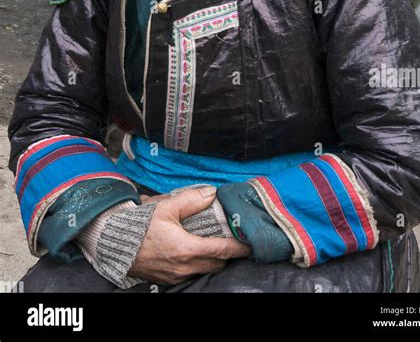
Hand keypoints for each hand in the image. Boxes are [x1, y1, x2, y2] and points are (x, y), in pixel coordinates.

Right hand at [129, 186, 250, 284]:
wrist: (115, 244)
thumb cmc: (140, 226)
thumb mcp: (166, 207)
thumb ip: (191, 200)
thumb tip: (211, 193)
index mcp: (186, 249)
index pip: (222, 250)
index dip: (239, 247)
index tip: (250, 243)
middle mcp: (184, 267)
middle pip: (217, 264)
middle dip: (227, 254)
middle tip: (233, 240)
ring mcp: (176, 276)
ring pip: (205, 271)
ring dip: (213, 260)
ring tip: (216, 244)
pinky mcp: (168, 279)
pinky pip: (191, 274)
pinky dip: (199, 264)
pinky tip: (196, 252)